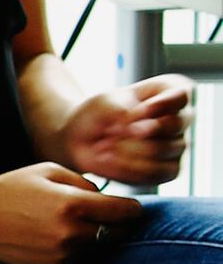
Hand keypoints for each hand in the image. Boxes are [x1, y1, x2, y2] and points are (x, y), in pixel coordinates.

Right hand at [0, 160, 148, 263]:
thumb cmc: (9, 190)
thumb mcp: (46, 171)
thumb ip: (84, 182)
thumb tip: (110, 198)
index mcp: (73, 205)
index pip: (127, 212)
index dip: (131, 207)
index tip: (126, 206)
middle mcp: (72, 234)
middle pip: (121, 233)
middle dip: (116, 223)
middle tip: (101, 216)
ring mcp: (64, 257)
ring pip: (101, 249)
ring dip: (95, 239)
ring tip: (67, 227)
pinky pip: (82, 262)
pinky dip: (77, 252)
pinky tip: (54, 240)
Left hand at [60, 79, 193, 187]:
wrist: (82, 139)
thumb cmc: (98, 114)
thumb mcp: (104, 103)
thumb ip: (123, 111)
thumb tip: (137, 131)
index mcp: (167, 92)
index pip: (182, 95)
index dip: (163, 104)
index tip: (139, 110)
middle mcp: (179, 119)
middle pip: (175, 124)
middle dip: (139, 129)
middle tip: (110, 131)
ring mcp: (176, 146)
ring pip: (164, 149)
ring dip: (128, 148)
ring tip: (102, 145)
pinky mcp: (168, 170)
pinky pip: (157, 171)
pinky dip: (129, 166)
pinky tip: (110, 159)